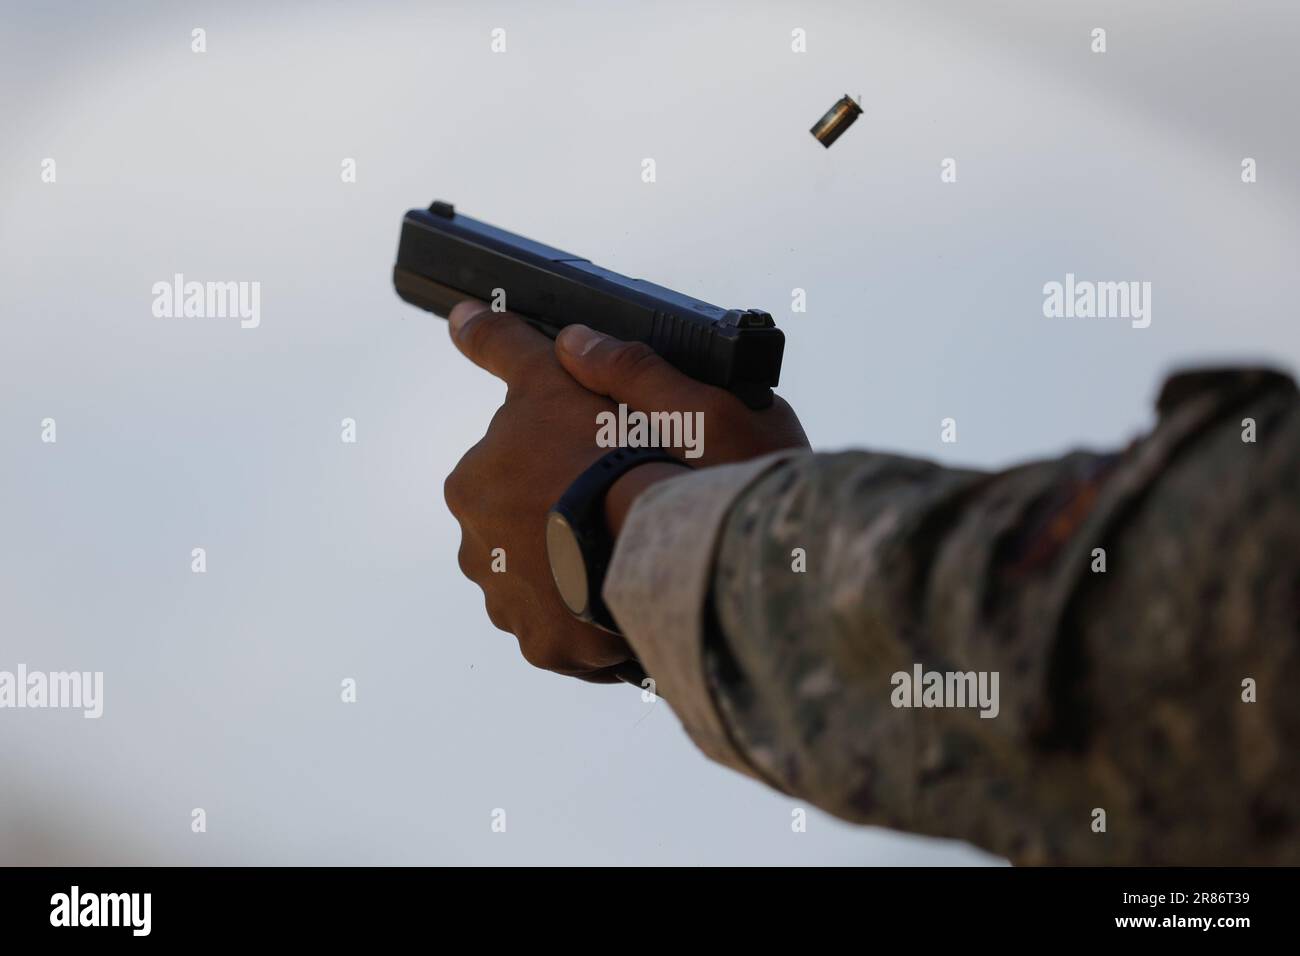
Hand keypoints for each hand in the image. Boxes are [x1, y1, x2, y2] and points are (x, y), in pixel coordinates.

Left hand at [443, 301, 808, 679]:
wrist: (664, 541)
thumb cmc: (615, 455)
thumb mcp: (555, 383)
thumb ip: (508, 348)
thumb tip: (462, 316)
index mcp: (471, 486)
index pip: (515, 468)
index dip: (561, 459)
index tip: (599, 462)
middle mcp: (476, 553)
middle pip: (526, 527)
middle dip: (564, 516)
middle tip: (624, 503)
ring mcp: (510, 607)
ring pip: (548, 580)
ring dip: (579, 568)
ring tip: (632, 550)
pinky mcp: (549, 649)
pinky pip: (572, 630)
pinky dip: (596, 615)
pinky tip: (630, 593)